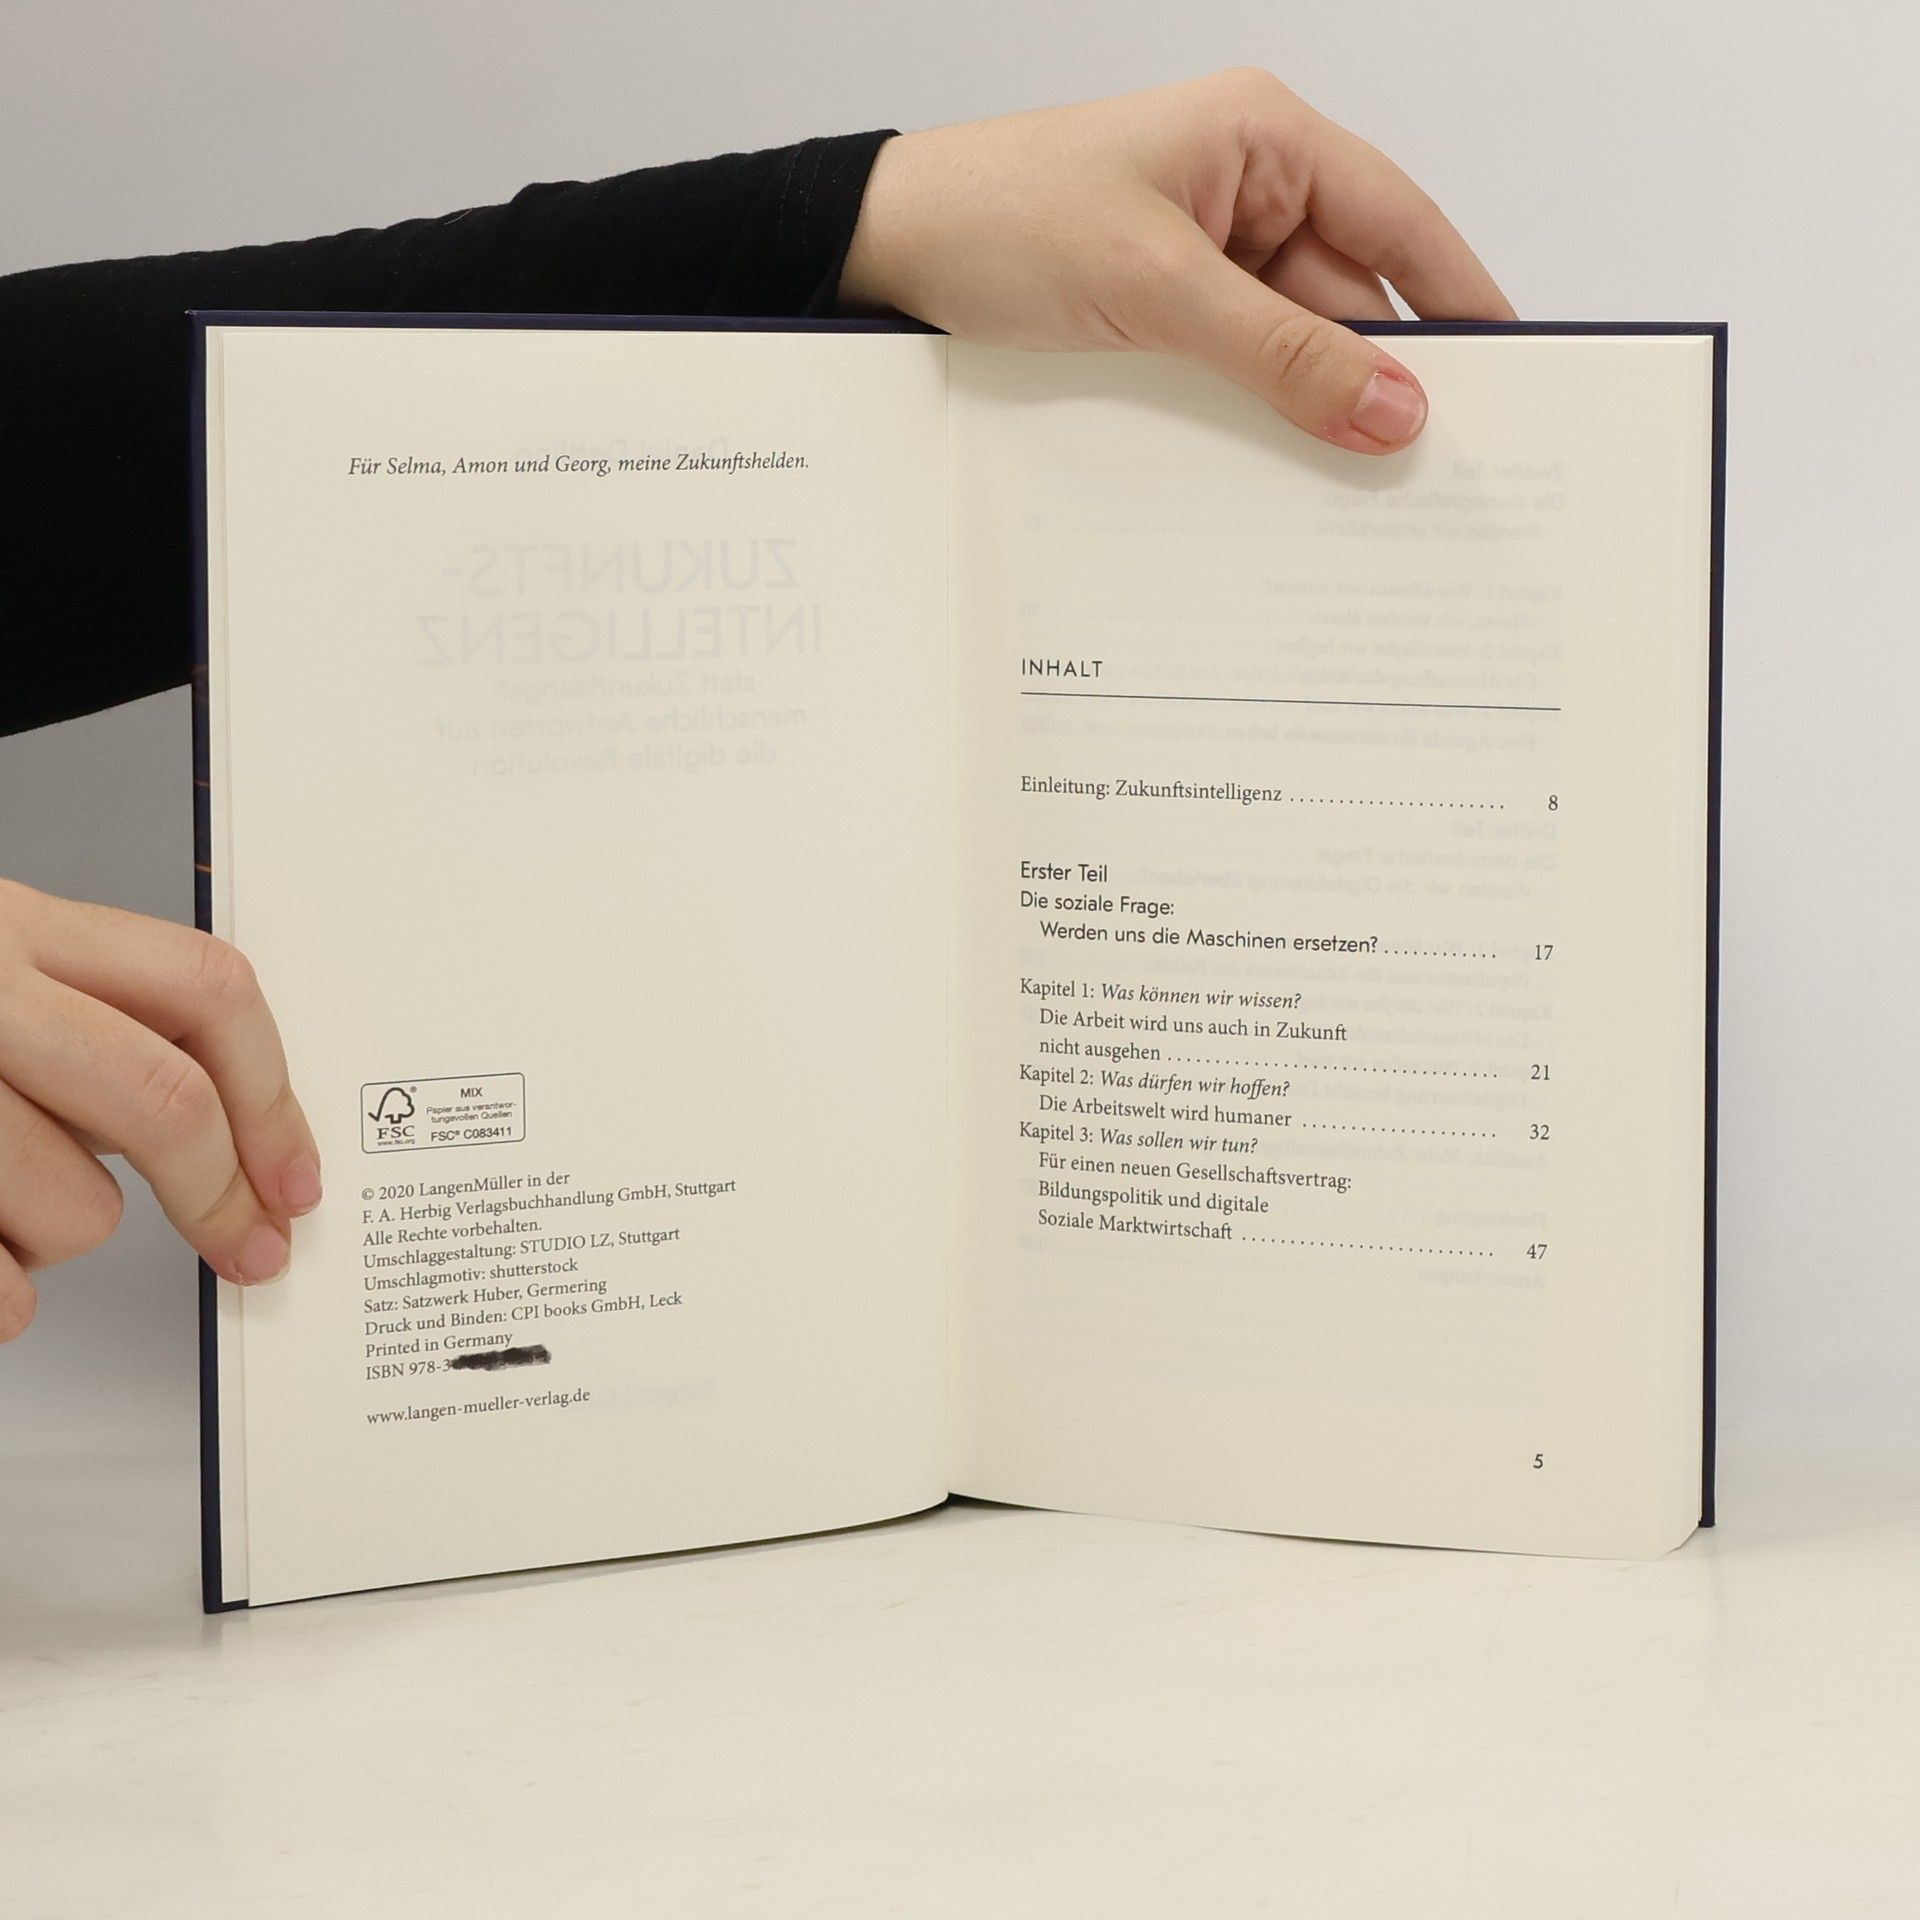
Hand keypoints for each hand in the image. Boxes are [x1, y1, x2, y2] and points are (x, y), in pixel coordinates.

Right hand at [0, 878, 319, 1341]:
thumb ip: (93, 1026)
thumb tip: (227, 1144)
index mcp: (16, 927)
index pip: (206, 991)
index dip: (275, 1095)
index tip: (295, 1178)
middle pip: (164, 1100)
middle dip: (218, 1193)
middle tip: (246, 1248)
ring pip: (78, 1208)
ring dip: (56, 1236)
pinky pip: (0, 1287)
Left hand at [838, 67, 1515, 453]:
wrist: (885, 250)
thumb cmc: (1001, 218)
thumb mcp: (1153, 289)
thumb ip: (1279, 352)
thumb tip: (1393, 410)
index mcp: (1264, 140)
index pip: (1399, 222)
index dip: (1461, 300)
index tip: (1514, 376)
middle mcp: (1248, 190)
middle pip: (1351, 295)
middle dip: (1381, 380)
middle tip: (1433, 473)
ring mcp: (1204, 254)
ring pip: (1293, 343)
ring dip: (1311, 409)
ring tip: (1356, 492)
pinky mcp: (1162, 309)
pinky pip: (1236, 368)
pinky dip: (1256, 416)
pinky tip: (1275, 471)